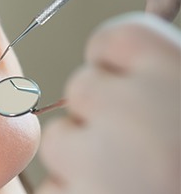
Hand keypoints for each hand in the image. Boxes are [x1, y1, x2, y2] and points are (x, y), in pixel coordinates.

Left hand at [37, 13, 180, 193]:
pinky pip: (53, 190)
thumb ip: (159, 76)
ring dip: (85, 162)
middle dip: (104, 116)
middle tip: (149, 150)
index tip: (143, 92)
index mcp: (175, 71)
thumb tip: (110, 65)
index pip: (110, 43)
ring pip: (58, 141)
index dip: (120, 67)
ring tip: (136, 185)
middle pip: (81, 89)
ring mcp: (102, 165)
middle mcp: (135, 110)